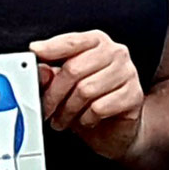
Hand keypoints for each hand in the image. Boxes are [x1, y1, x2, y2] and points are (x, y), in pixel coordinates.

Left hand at [30, 31, 144, 162]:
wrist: (117, 128)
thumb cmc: (91, 102)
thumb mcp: (66, 87)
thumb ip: (52, 75)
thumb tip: (40, 71)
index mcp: (98, 42)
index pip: (72, 41)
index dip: (51, 47)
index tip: (34, 51)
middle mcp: (115, 52)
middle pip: (74, 69)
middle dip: (54, 94)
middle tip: (46, 109)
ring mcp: (127, 72)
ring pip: (85, 90)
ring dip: (68, 110)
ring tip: (62, 119)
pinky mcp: (133, 95)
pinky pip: (99, 108)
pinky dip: (86, 118)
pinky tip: (85, 120)